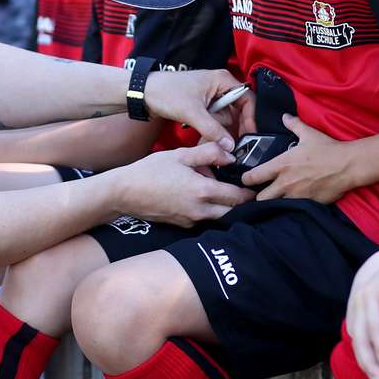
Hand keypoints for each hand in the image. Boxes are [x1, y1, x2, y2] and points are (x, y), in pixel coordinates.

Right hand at [111, 142, 254, 225]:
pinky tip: (199, 196)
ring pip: (218, 217)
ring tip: (219, 191)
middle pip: (232, 212)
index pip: (238, 197)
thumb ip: (209, 153)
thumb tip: (230, 155)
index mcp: (203, 191)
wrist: (123, 193)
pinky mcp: (181, 225)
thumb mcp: (180, 155)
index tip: (254, 186)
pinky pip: (202, 219)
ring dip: (223, 206)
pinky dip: (207, 210)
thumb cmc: (150, 171)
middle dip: (240, 203)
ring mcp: (190, 221)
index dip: (249, 192)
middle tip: (243, 191)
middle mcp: (200, 211)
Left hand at [140, 69, 243, 148]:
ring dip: (221, 132)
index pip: (247, 99)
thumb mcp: (192, 112)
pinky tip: (205, 140)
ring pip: (225, 119)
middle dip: (235, 128)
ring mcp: (211, 97)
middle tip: (235, 146)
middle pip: (238, 111)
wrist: (142, 93)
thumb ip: (213, 129)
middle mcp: (219, 87)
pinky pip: (214, 121)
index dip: (251, 118)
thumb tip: (230, 145)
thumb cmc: (166, 92)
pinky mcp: (202, 107)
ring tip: (213, 143)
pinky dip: (211, 131)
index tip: (250, 135)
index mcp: (222, 80)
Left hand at [242, 115, 353, 202]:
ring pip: (275, 206)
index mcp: (281, 165)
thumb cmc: (327, 149)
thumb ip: (294, 125)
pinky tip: (293, 203)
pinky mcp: (308, 204)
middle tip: (262, 193)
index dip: (246, 179)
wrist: (348, 165)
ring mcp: (296, 196)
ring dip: (274, 203)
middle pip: (260, 198)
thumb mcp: (309, 134)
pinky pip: (293, 209)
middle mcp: (285, 183)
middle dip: (258, 197)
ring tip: (277, 199)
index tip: (246, 179)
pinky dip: (291, 207)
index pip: (253, 177)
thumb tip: (285, 117)